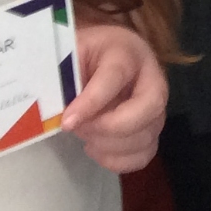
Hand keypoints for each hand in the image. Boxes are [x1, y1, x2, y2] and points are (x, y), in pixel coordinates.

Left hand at [63, 23, 168, 173]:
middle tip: (80, 128)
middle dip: (111, 127)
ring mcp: (155, 106)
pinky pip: (144, 154)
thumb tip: (55, 111)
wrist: (97, 58)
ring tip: (84, 134)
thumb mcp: (68, 55)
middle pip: (150, 106)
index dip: (92, 101)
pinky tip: (95, 148)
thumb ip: (62, 78)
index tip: (66, 122)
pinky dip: (118, 160)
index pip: (116, 76)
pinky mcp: (151, 128)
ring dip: (110, 146)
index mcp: (126, 51)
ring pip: (147, 135)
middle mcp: (151, 77)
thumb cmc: (81, 56)